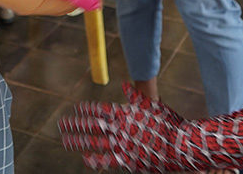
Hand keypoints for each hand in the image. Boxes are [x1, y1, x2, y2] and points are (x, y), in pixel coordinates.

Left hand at [59, 83, 188, 172]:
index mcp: (123, 114)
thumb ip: (135, 95)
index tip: (76, 109)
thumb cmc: (167, 122)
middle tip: (62, 124)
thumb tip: (124, 83)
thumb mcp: (151, 104)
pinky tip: (85, 158)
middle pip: (92, 126)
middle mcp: (118, 129)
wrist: (180, 144)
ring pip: (94, 143)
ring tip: (66, 140)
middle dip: (76, 125)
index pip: (99, 110)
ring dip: (78, 141)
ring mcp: (121, 145)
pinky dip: (95, 159)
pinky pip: (106, 160)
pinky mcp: (126, 160)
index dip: (86, 110)